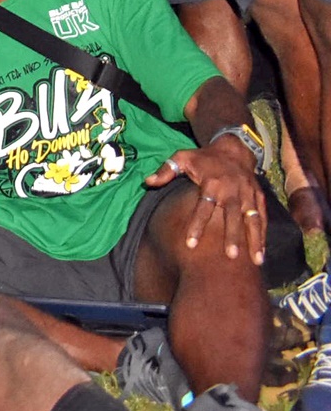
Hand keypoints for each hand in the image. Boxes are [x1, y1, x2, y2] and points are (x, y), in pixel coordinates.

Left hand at [145, 141, 266, 264]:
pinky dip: (263, 235)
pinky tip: (261, 253)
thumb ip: (166, 170)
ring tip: (255, 261)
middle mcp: (231, 191)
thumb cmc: (203, 157)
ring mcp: (247, 195)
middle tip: (230, 256)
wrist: (233, 149)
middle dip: (232, 236)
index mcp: (212, 183)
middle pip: (232, 216)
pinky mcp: (259, 198)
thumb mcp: (182, 157)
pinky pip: (262, 218)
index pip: (203, 207)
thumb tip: (148, 182)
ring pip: (251, 220)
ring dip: (253, 240)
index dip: (196, 225)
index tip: (191, 244)